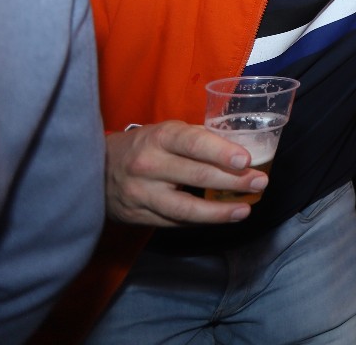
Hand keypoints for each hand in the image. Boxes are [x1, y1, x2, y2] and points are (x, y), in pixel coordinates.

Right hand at [105, 121, 266, 226]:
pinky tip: (220, 218)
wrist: (95, 170)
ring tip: (244, 210)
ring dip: (219, 212)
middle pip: (196, 176)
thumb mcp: (166, 132)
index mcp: (160, 138)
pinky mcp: (139, 216)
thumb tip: (242, 147)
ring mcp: (142, 194)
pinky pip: (176, 222)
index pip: (193, 144)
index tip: (245, 160)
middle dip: (233, 182)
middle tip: (259, 183)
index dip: (220, 152)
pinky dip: (201, 221)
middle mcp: (149, 165)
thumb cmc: (144, 146)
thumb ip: (198, 140)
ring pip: (185, 208)